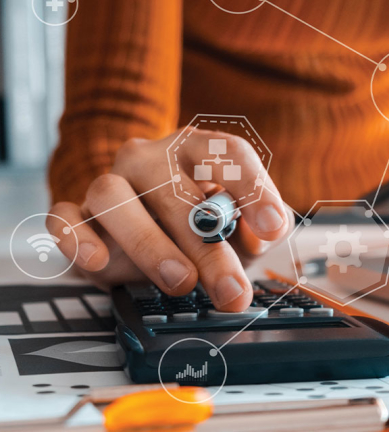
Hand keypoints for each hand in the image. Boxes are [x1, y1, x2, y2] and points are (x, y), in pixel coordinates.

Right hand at [46, 129, 292, 310]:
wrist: (142, 232)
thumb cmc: (201, 225)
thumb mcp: (241, 228)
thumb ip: (259, 230)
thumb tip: (263, 236)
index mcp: (197, 151)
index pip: (227, 154)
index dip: (253, 188)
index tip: (272, 227)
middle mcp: (151, 159)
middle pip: (175, 189)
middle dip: (208, 247)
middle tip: (230, 289)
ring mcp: (111, 183)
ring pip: (114, 196)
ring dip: (150, 243)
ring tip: (180, 281)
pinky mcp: (78, 214)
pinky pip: (65, 217)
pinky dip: (78, 237)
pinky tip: (98, 260)